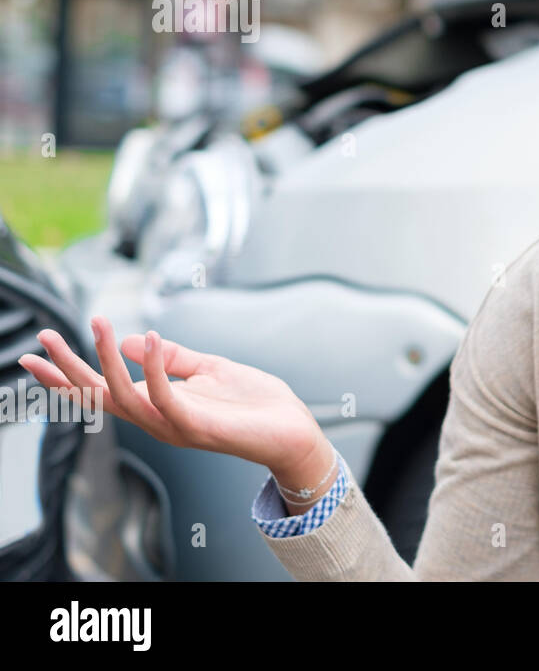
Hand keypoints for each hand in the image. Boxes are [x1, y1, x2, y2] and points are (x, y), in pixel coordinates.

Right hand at [18, 315, 327, 481]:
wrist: (292, 429)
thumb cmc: (254, 402)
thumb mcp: (209, 368)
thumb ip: (172, 357)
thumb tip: (130, 340)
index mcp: (157, 405)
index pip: (101, 391)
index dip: (66, 375)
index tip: (33, 354)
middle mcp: (158, 419)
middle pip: (100, 397)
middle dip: (69, 369)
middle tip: (43, 338)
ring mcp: (175, 426)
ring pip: (124, 398)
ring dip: (108, 360)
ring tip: (98, 323)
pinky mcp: (198, 426)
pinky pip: (166, 397)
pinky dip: (154, 368)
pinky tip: (148, 339)